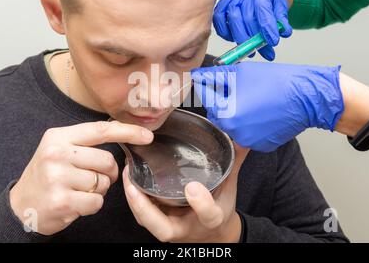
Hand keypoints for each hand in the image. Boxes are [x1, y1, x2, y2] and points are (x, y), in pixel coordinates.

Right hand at [10, 121, 153, 234]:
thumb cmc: (46, 175)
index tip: (147, 136)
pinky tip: (76, 203)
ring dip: (98, 190)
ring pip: (103, 183)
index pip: (101, 130)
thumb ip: (85, 143)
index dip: (128, 132)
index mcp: (58, 137)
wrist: (20, 206)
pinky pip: (97, 202)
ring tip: (79, 190)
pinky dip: (92, 205)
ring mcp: (57, 177)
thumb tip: (124, 135)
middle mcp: (56, 154)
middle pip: (107, 160)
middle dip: (108, 173)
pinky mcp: (62, 200)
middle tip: (93, 179)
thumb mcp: (58, 149)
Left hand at [123, 144, 248, 242]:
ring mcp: (170, 228)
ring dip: (134, 200)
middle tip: (135, 185)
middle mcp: (187, 227)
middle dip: (146, 209)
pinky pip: (142, 216)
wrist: (212, 232)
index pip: (208, 215)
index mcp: (211, 219)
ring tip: (127, 173)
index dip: (201, 203)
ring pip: (147, 221)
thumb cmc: (220, 207)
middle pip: (164, 228)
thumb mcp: (230, 186)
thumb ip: (234, 160)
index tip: (193, 186)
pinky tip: (128, 177)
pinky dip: (132, 199)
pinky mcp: (158, 224)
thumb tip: (242, 135)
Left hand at [191, 62, 343, 152]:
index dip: (206, 86)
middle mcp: (234, 131)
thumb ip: (216, 76)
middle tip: (233, 87)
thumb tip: (199, 76)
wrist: (307, 97)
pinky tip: (261, 111)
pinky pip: (247, 133)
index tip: (207, 80)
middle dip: (221, 100)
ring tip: (251, 97)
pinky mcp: (260, 145)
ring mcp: (248, 141)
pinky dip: (249, 123)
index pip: (205, 98)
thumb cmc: (277, 82)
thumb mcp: (241, 73)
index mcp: (226, 113)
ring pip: (232, 124)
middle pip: (217, 114)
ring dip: (235, 112)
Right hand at [214, 0, 291, 60]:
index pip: (263, 7)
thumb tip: (284, 33)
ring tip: (251, 51)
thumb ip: (282, 19)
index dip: (267, 26)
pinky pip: (218, 20)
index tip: (273, 42)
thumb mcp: (281, 5)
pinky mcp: (221, 4)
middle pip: (246, 16)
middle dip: (254, 38)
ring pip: (232, 19)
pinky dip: (225, 33)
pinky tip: (235, 40)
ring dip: (241, 38)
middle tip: (262, 52)